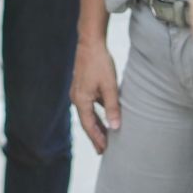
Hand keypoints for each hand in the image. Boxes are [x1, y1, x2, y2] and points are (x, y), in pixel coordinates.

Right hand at [71, 36, 120, 152]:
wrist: (90, 43)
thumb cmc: (100, 63)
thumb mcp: (110, 86)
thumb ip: (112, 107)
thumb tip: (115, 127)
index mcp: (81, 101)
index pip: (89, 126)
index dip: (97, 139)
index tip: (104, 150)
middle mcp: (77, 98)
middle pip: (86, 122)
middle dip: (95, 136)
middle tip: (103, 150)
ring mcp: (78, 92)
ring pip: (88, 114)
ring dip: (96, 125)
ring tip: (105, 136)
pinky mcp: (82, 86)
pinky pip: (89, 105)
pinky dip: (96, 114)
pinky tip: (105, 115)